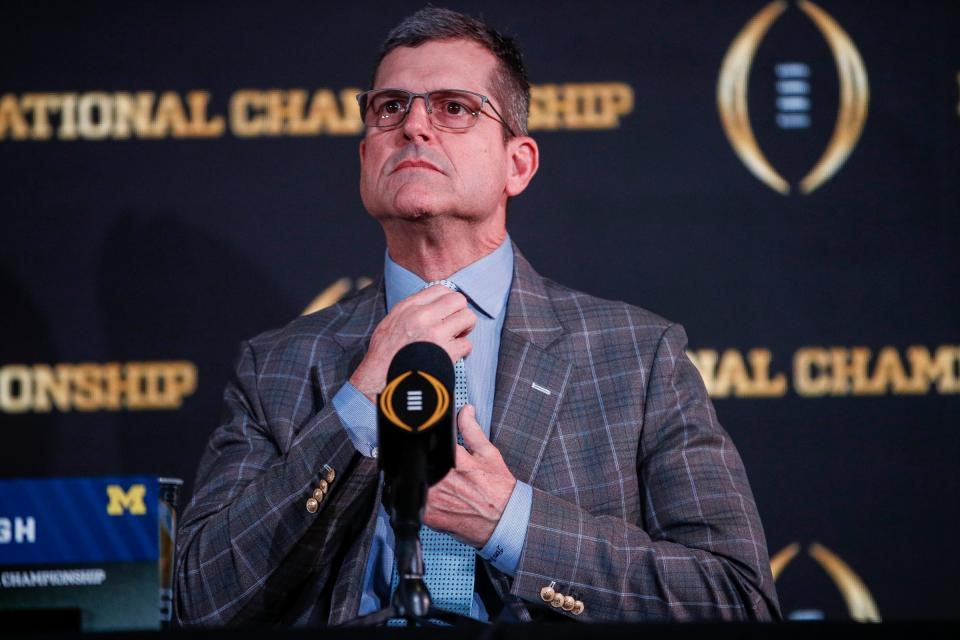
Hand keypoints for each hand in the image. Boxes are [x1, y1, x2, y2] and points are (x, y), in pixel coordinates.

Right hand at [350, 284, 475, 401]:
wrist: (378, 381)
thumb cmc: (384, 355)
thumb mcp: (390, 322)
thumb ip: (411, 310)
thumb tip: (432, 304)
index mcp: (408, 307)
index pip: (441, 288)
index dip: (449, 300)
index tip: (447, 311)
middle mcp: (422, 316)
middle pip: (459, 300)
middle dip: (461, 312)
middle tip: (455, 325)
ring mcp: (435, 334)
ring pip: (468, 318)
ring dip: (465, 329)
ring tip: (455, 338)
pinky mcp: (445, 353)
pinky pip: (466, 344)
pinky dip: (462, 351)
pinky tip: (451, 355)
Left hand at [424, 405, 516, 547]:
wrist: (504, 520)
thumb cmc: (499, 489)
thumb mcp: (488, 453)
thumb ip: (472, 430)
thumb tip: (465, 411)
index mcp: (453, 460)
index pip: (428, 443)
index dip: (427, 443)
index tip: (429, 446)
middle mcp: (441, 480)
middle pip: (418, 464)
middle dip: (425, 463)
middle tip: (437, 468)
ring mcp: (433, 500)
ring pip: (413, 483)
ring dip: (420, 480)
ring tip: (437, 483)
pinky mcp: (430, 517)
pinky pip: (415, 503)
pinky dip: (421, 500)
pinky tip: (436, 498)